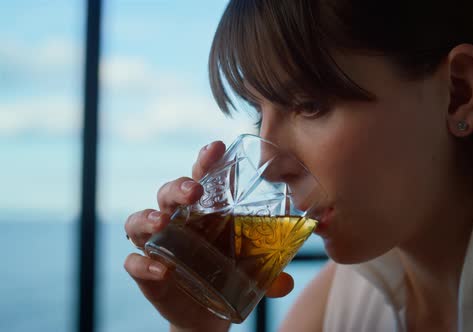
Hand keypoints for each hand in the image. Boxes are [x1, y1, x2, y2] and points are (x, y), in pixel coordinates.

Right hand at [124, 141, 294, 330]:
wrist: (208, 311)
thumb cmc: (228, 274)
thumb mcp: (252, 271)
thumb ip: (268, 273)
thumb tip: (285, 283)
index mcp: (204, 211)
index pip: (200, 177)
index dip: (205, 160)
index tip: (216, 148)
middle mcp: (177, 222)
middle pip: (168, 194)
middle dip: (178, 187)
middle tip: (195, 191)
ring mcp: (158, 246)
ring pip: (138, 222)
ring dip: (147, 217)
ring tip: (161, 222)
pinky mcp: (147, 273)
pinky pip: (134, 263)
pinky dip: (144, 265)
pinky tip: (162, 270)